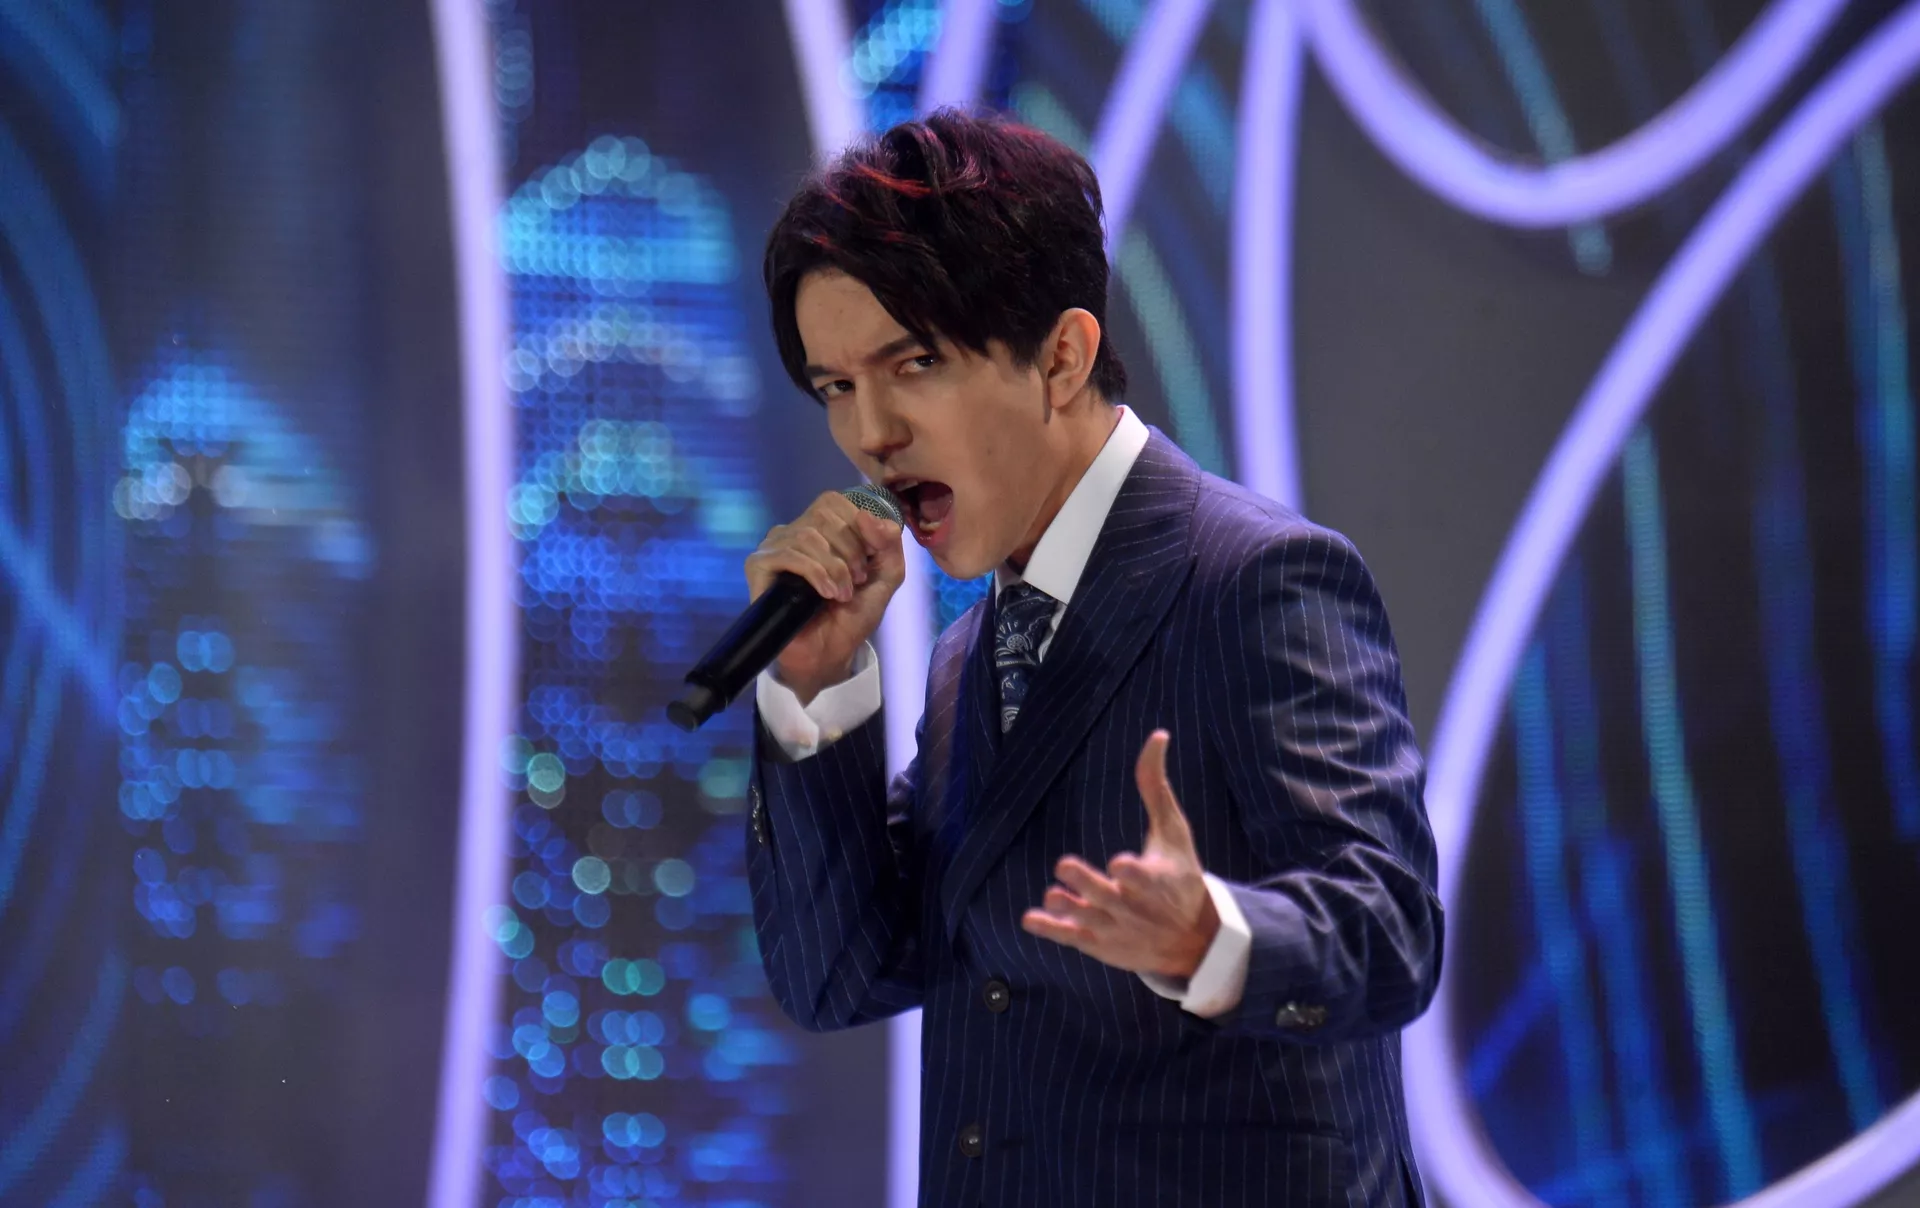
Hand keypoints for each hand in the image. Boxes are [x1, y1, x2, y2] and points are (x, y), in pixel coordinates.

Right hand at [745, 491, 904, 702]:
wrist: (830, 652)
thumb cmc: (853, 614)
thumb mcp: (886, 576)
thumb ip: (889, 544)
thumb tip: (867, 516)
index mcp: (822, 527)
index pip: (835, 502)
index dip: (857, 528)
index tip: (868, 561)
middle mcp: (795, 531)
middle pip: (823, 514)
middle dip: (850, 549)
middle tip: (857, 580)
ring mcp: (775, 546)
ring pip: (807, 535)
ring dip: (834, 567)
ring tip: (842, 594)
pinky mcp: (759, 566)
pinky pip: (787, 553)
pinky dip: (814, 572)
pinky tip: (826, 593)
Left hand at [1022, 730, 1219, 979]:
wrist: (1193, 940)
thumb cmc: (1181, 876)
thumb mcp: (1174, 832)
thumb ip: (1156, 786)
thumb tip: (1157, 735)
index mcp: (1155, 880)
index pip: (1140, 877)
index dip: (1129, 872)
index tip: (1119, 864)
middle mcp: (1133, 906)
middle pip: (1105, 896)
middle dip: (1087, 883)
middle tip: (1064, 866)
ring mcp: (1115, 927)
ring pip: (1086, 918)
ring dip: (1067, 907)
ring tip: (1051, 894)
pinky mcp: (1099, 943)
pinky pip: (1072, 937)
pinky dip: (1052, 930)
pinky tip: (1031, 919)